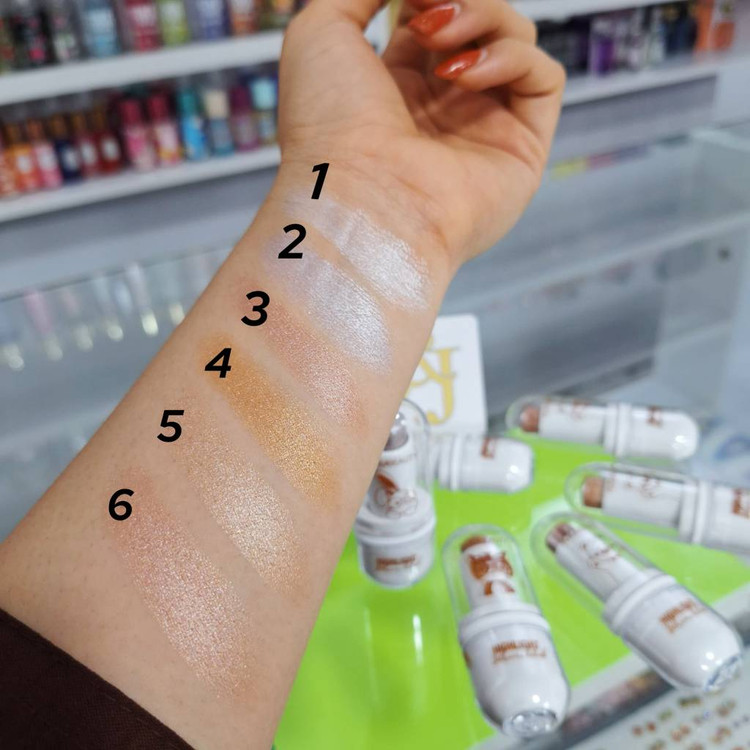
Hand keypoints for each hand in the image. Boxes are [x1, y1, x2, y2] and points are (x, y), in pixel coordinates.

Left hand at [278, 0, 564, 265]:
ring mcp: (485, 129)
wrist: (355, 198)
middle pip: (481, 24)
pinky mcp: (522, 149)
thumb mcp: (320, 33)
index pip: (434, 20)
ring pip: (515, 40)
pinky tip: (464, 76)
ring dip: (484, 17)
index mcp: (396, 90)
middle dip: (459, 0)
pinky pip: (543, 77)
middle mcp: (444, 110)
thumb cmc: (327, 127)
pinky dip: (512, 57)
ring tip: (438, 39)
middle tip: (425, 14)